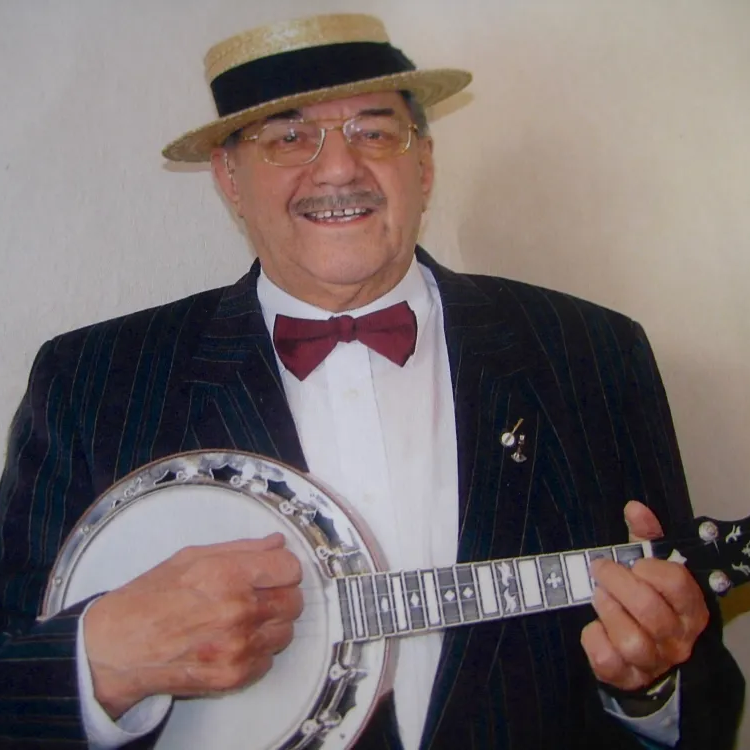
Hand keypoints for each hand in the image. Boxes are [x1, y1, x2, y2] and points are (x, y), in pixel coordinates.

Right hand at [83, 533, 302, 718]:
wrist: (117, 648)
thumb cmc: (150, 598)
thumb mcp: (192, 557)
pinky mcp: (233, 676)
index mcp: (228, 574)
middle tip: (257, 595)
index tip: (273, 572)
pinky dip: (257, 651)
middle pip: (294, 601)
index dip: (283, 569)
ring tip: (241, 620)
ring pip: (285, 632)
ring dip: (271, 624)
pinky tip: (232, 641)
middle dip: (280, 595)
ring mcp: (237, 647)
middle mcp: (238, 610)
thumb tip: (277, 543)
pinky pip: (268, 660)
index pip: (291, 568)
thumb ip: (242, 549)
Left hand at [580, 500, 708, 692]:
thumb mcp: (650, 565)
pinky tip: (593, 626)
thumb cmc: (647, 599)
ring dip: (607, 611)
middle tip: (600, 570)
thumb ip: (645, 536)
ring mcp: (653, 661)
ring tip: (598, 596)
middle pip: (649, 611)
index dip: (650, 568)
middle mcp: (677, 639)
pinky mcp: (627, 677)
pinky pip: (607, 660)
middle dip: (617, 583)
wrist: (642, 653)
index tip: (632, 562)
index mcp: (690, 608)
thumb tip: (634, 507)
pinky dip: (593, 639)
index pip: (677, 584)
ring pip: (631, 640)